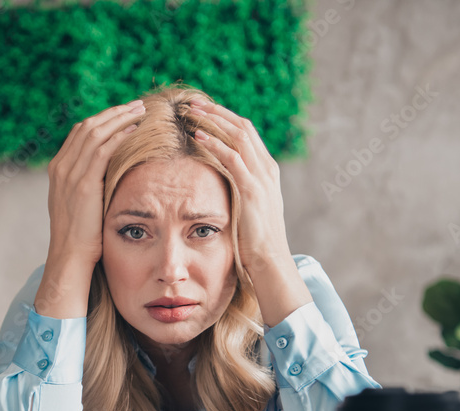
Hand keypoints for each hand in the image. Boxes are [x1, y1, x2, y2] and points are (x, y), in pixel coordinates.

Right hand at [46, 100, 144, 267]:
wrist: (70, 256)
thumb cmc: (80, 236)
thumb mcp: (79, 204)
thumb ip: (88, 184)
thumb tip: (109, 174)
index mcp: (58, 169)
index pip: (80, 133)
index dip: (103, 119)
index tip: (124, 114)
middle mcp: (60, 167)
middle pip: (87, 126)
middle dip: (113, 112)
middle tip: (136, 105)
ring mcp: (70, 174)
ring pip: (95, 132)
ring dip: (120, 118)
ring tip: (140, 111)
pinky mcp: (83, 184)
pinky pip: (103, 150)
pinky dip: (119, 135)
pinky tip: (135, 130)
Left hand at [186, 98, 288, 271]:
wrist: (269, 258)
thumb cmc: (253, 238)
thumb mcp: (247, 207)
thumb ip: (237, 188)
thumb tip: (217, 180)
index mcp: (266, 169)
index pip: (245, 132)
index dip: (223, 118)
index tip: (201, 109)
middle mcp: (266, 168)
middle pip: (242, 127)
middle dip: (216, 111)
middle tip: (192, 102)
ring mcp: (261, 177)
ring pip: (237, 136)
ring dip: (213, 121)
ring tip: (190, 112)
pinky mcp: (252, 189)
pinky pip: (232, 158)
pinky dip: (214, 143)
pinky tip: (197, 136)